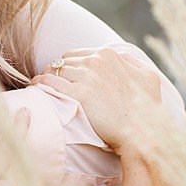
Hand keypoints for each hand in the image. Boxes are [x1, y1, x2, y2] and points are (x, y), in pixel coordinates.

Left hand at [32, 48, 174, 153]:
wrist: (141, 131)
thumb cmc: (147, 108)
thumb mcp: (148, 77)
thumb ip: (133, 62)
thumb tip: (123, 57)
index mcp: (109, 55)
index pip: (79, 54)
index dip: (70, 64)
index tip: (65, 73)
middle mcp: (97, 62)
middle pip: (65, 60)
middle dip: (57, 69)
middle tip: (51, 80)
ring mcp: (87, 77)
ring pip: (57, 70)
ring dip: (47, 75)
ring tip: (40, 84)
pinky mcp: (79, 94)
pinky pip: (52, 83)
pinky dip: (41, 82)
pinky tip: (36, 86)